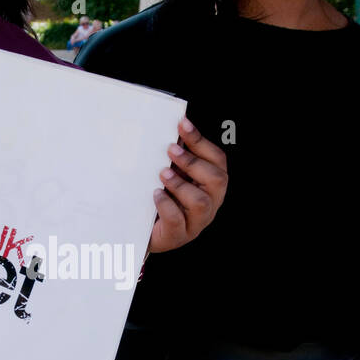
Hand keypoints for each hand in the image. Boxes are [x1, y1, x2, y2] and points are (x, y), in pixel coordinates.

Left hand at [149, 116, 227, 253]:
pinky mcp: (178, 235)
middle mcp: (210, 203)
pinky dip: (166, 205)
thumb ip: (175, 156)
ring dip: (181, 184)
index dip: (200, 140)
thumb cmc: (161, 198)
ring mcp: (195, 222)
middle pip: (217, 180)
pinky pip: (177, 221)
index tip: (182, 124)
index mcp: (211, 184)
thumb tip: (173, 129)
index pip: (217, 159)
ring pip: (201, 202)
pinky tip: (155, 194)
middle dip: (193, 162)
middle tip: (170, 150)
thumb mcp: (171, 174)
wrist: (141, 230)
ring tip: (162, 173)